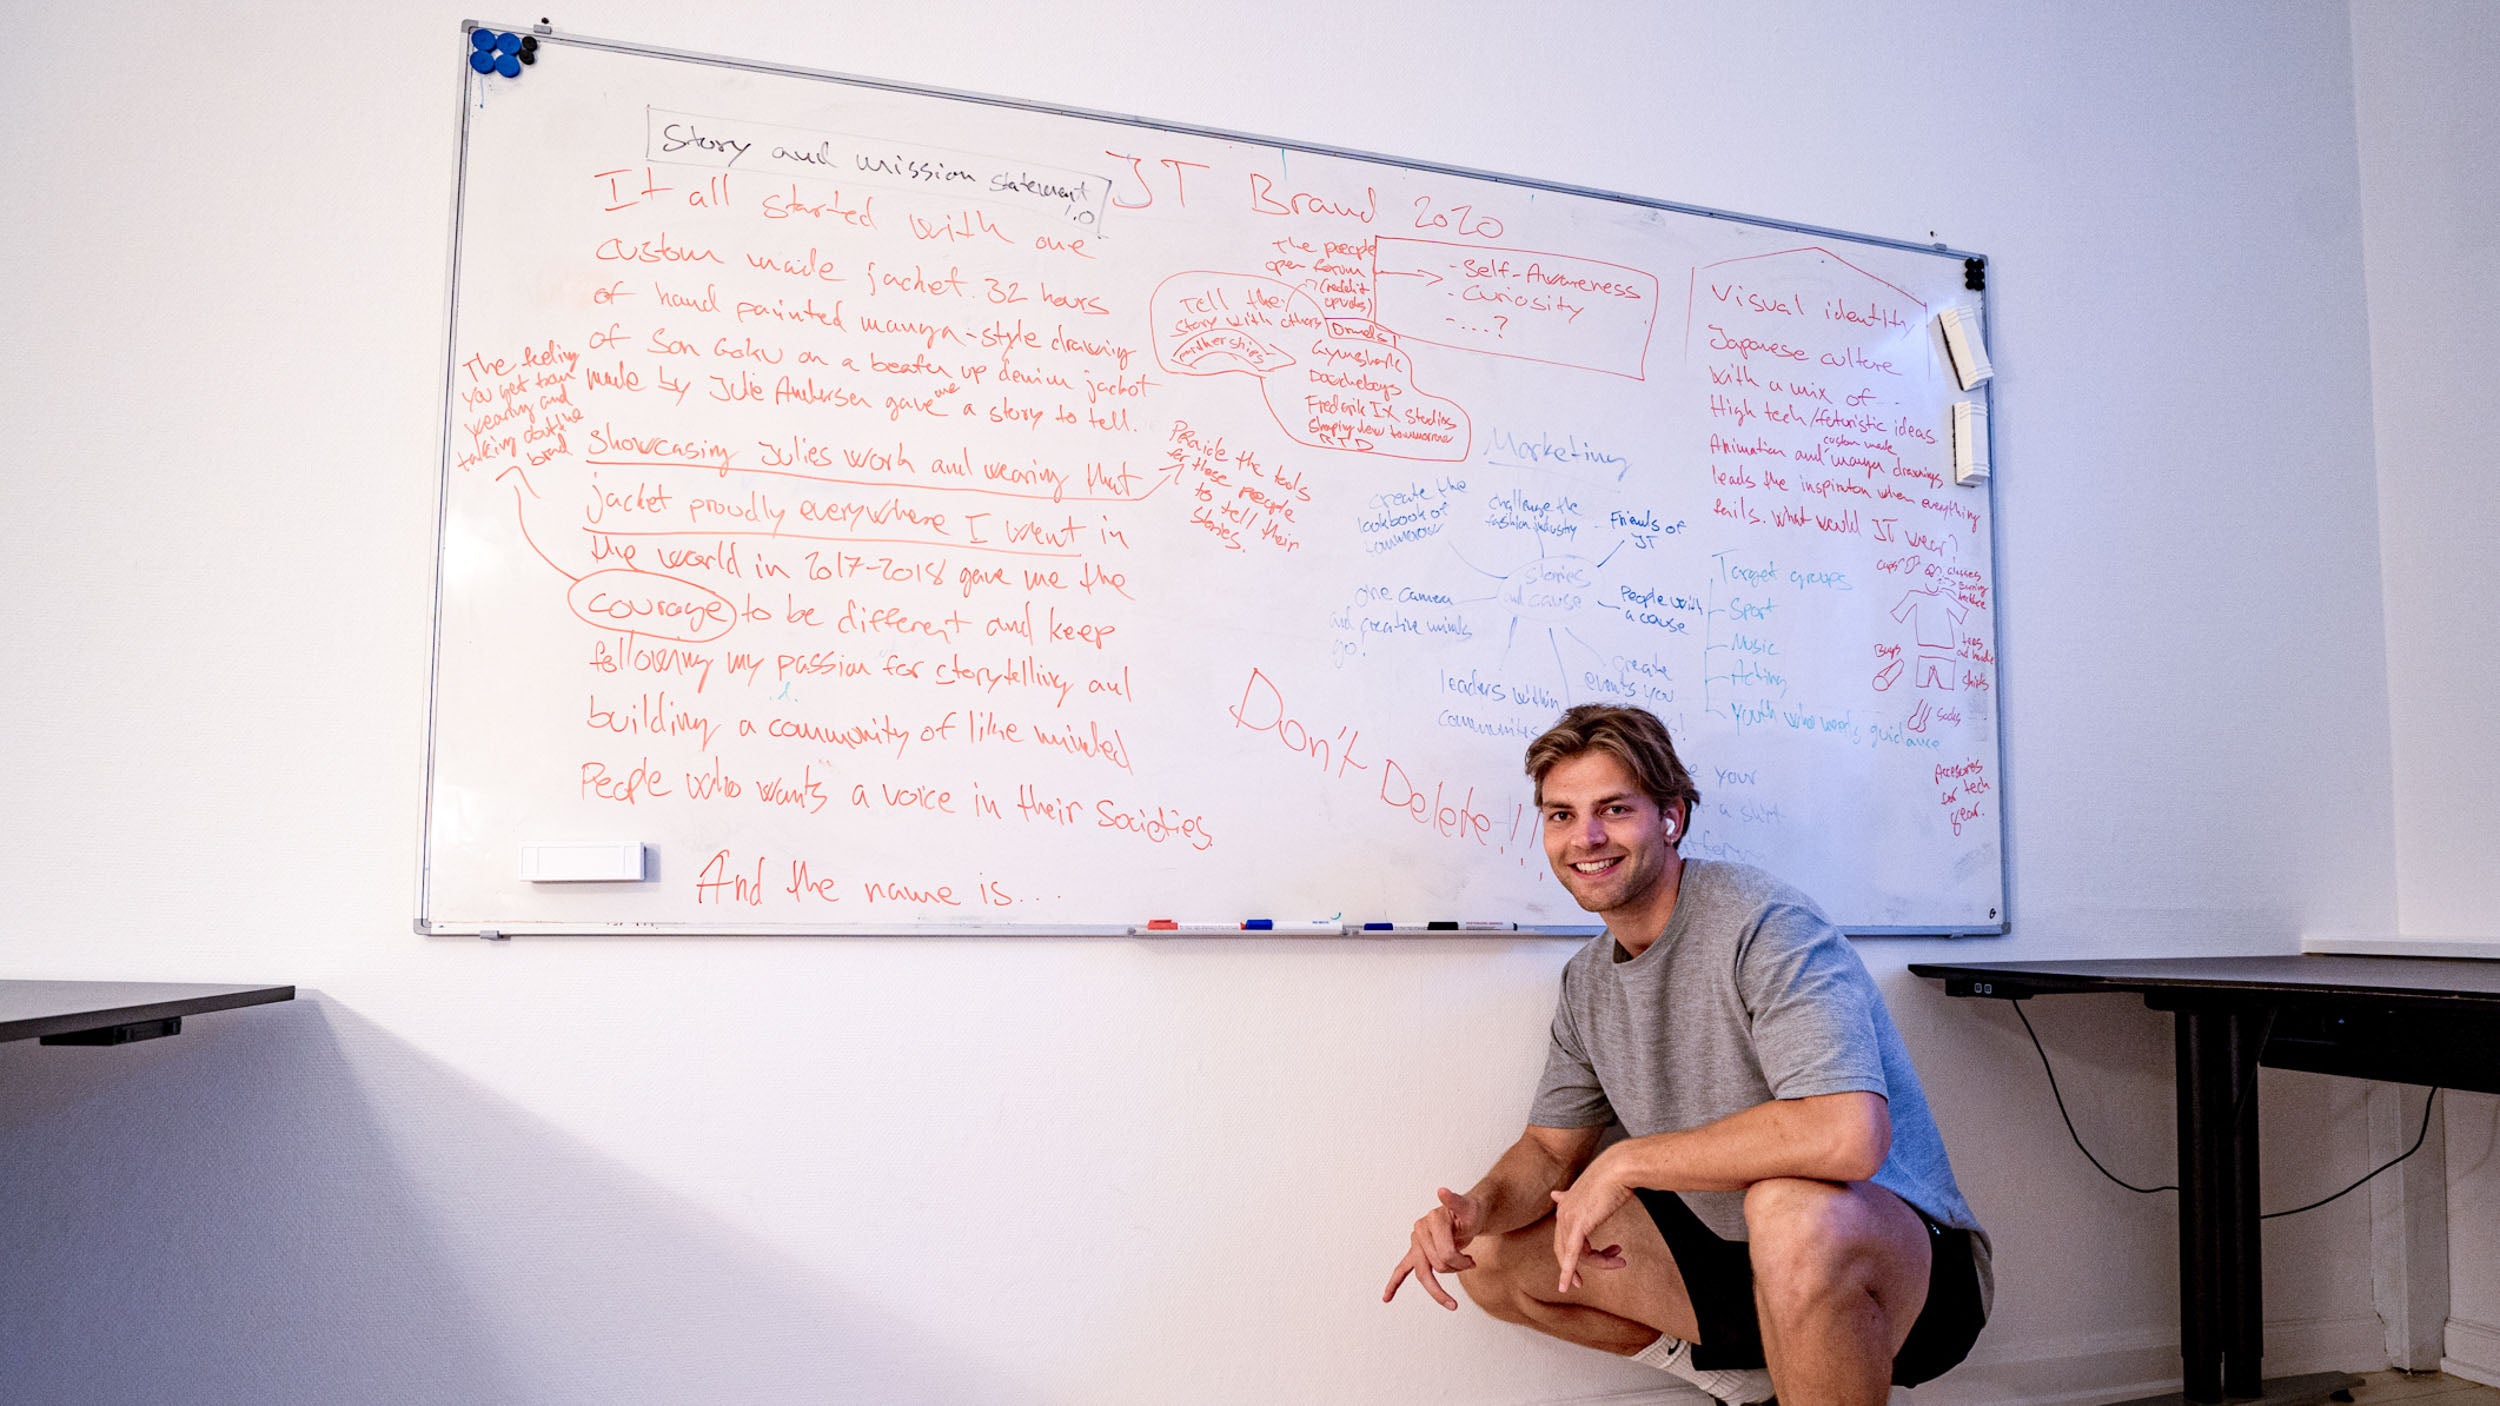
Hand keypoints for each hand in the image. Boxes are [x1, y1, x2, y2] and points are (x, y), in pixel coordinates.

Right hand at [1382, 1187, 1481, 1309]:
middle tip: (1471, 1264)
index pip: (1446, 1253)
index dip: (1461, 1262)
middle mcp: (1420, 1230)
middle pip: (1436, 1265)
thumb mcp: (1468, 1208)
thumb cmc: (1470, 1212)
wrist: (1468, 1214)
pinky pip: (1401, 1270)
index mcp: (1432, 1220)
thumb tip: (1441, 1191)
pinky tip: (1386, 1298)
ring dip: (1439, 1285)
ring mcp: (1416, 1242)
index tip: (1473, 1262)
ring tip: (1456, 1276)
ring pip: (1423, 1273)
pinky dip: (1394, 1284)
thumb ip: (1455, 1201)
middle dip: (1455, 1270)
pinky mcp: (1415, 1252)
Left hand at [1548, 1161, 1630, 1294]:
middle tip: (1612, 1266)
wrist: (1619, 1168)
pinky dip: (1569, 1272)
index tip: (1593, 1262)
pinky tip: (1568, 1285)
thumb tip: (1554, 1195)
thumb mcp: (1590, 1190)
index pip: (1565, 1238)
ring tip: (1620, 1260)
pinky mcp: (1578, 1225)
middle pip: (1568, 1250)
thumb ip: (1572, 1198)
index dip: (1574, 1255)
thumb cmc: (1612, 1177)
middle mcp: (1562, 1213)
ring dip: (1600, 1263)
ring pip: (1578, 1256)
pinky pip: (1573, 1255)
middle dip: (1588, 1263)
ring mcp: (1568, 1219)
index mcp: (1564, 1206)